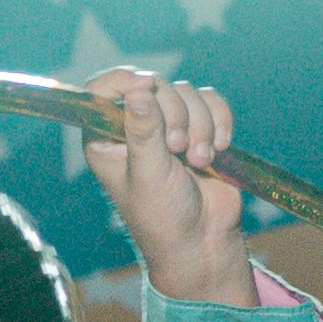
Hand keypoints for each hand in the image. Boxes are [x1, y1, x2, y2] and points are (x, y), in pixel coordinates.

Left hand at [79, 68, 250, 296]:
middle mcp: (134, 126)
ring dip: (201, 125)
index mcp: (105, 137)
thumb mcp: (148, 174)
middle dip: (175, 114)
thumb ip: (143, 132)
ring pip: (187, 92)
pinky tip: (219, 148)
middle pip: (153, 85)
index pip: (102, 90)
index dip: (124, 80)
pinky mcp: (200, 127)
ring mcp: (168, 125)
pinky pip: (211, 101)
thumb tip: (137, 91)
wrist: (204, 240)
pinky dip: (220, 121)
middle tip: (177, 149)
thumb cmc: (163, 216)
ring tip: (200, 161)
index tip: (147, 87)